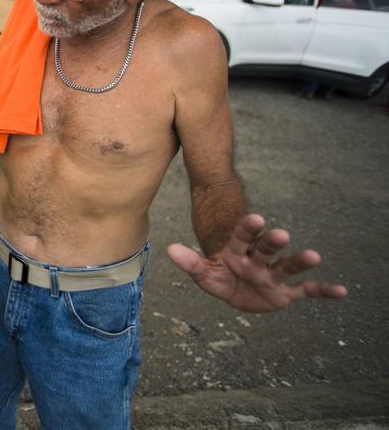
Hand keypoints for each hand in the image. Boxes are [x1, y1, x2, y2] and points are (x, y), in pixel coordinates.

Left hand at [167, 213, 347, 311]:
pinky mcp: (286, 292)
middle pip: (266, 248)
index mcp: (237, 252)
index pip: (242, 237)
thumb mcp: (203, 272)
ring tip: (314, 255)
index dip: (248, 228)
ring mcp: (274, 275)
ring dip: (300, 261)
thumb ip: (189, 262)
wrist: (234, 290)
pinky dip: (323, 291)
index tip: (257, 219)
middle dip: (272, 241)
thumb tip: (169, 250)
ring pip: (288, 266)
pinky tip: (341, 291)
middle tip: (281, 233)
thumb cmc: (219, 276)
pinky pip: (307, 291)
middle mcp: (258, 260)